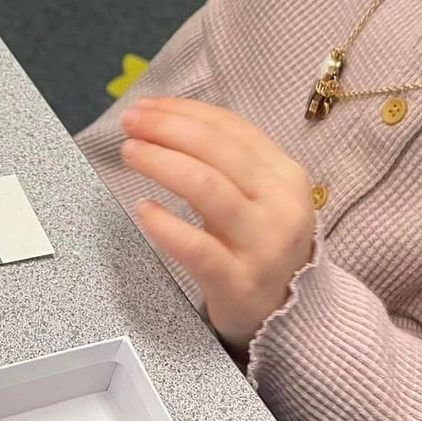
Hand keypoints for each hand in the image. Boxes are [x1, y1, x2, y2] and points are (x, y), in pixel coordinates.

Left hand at [121, 97, 316, 350]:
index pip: (232, 128)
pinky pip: (197, 247)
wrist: (292, 315)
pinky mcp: (238, 282)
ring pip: (207, 189)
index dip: (185, 111)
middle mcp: (280, 204)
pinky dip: (165, 225)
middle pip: (218, 151)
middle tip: (129, 123)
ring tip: (130, 153)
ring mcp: (262, 245)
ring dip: (162, 163)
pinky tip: (143, 209)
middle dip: (168, 129)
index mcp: (285, 174)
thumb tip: (165, 118)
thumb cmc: (262, 243)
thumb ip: (226, 160)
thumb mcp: (260, 195)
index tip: (146, 105)